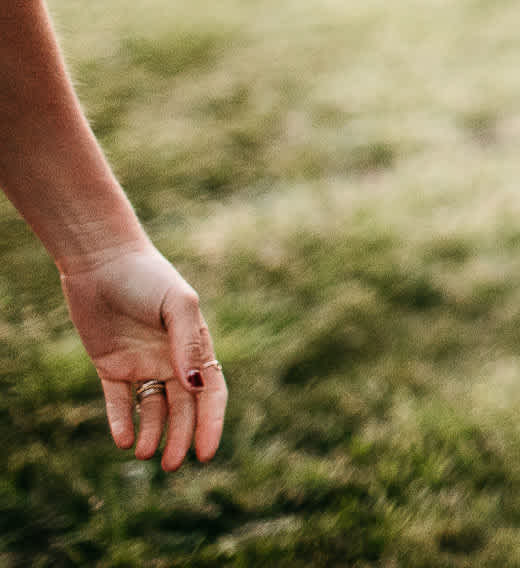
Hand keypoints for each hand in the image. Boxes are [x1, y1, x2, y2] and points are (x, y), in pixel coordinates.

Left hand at [59, 245, 226, 468]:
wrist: (101, 262)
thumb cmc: (148, 277)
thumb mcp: (178, 305)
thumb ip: (189, 343)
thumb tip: (197, 387)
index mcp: (195, 346)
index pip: (210, 393)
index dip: (212, 424)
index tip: (207, 454)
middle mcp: (171, 359)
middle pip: (181, 409)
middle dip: (180, 438)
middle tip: (170, 465)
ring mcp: (142, 364)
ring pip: (152, 409)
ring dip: (151, 434)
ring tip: (144, 454)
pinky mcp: (111, 366)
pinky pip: (118, 401)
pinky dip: (121, 422)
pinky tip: (123, 441)